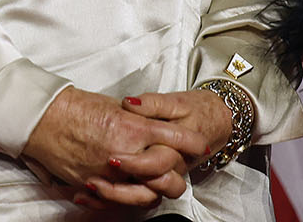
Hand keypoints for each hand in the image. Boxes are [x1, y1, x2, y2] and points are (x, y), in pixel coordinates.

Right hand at [22, 87, 202, 208]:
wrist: (43, 118)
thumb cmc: (74, 106)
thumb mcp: (113, 105)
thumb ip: (137, 119)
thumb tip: (152, 125)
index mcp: (132, 128)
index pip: (174, 138)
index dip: (191, 142)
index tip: (199, 143)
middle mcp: (125, 155)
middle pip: (167, 175)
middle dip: (177, 172)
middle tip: (180, 166)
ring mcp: (110, 175)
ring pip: (147, 195)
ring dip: (154, 189)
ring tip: (154, 182)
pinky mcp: (94, 186)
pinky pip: (118, 200)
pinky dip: (126, 197)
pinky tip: (128, 191)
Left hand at [77, 89, 229, 206]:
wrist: (214, 122)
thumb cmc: (195, 111)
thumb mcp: (175, 102)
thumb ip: (152, 103)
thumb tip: (129, 103)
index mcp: (177, 149)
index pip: (158, 163)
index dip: (136, 164)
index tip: (112, 159)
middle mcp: (172, 169)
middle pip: (150, 190)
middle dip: (122, 190)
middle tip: (96, 180)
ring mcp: (164, 177)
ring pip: (143, 199)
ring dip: (116, 198)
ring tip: (91, 187)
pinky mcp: (155, 180)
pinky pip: (137, 197)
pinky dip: (113, 199)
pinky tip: (88, 194)